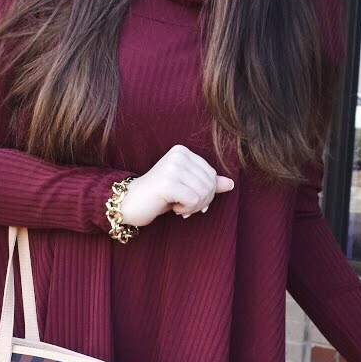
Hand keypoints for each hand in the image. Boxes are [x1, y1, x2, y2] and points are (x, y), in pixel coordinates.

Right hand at [117, 146, 234, 228]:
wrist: (129, 202)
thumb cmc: (158, 195)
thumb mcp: (186, 187)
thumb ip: (207, 183)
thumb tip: (230, 184)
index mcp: (182, 152)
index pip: (211, 174)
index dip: (207, 192)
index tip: (191, 199)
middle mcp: (178, 156)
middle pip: (210, 183)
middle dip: (202, 201)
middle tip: (185, 206)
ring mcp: (172, 168)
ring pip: (204, 193)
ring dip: (194, 206)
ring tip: (178, 206)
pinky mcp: (167, 183)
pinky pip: (194, 201)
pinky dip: (186, 209)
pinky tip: (173, 208)